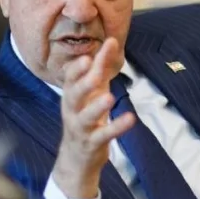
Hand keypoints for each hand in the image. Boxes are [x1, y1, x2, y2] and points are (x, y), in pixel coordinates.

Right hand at [51, 38, 134, 198]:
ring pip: (85, 117)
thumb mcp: (93, 92)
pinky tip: (130, 118)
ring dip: (97, 107)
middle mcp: (72, 110)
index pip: (69, 79)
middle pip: (73, 95)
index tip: (88, 56)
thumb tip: (112, 41)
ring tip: (109, 97)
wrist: (76, 157)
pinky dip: (116, 127)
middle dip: (83, 82)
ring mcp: (80, 128)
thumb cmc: (86, 117)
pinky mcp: (92, 143)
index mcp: (71, 96)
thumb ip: (101, 67)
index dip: (77, 68)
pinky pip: (103, 135)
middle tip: (93, 71)